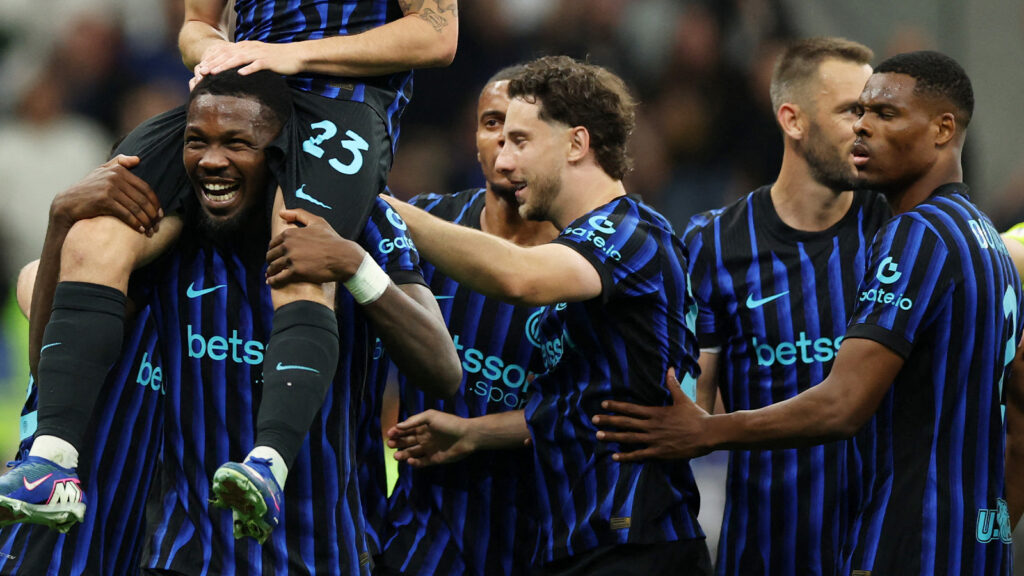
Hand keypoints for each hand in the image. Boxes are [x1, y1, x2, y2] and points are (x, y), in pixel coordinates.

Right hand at [50, 155, 161, 235]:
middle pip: (142, 198)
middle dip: (152, 214)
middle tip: (157, 225)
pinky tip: (140, 230)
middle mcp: (115, 177)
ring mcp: (109, 188)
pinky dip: (136, 224)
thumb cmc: (88, 189)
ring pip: (136, 207)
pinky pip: (126, 214)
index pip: (145, 188)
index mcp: (118, 170)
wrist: (67, 203)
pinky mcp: (104, 200)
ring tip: (150, 230)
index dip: (155, 202)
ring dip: (146, 221)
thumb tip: (138, 159)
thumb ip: (118, 163)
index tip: (160, 213)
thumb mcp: (101, 171)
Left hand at [194, 41, 299, 81]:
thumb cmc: (276, 59)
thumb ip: (246, 59)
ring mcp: (259, 54)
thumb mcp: (257, 56)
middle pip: (228, 54)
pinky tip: (240, 74)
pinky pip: (256, 65)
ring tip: (214, 72)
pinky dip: (248, 69)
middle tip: (202, 71)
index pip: (225, 52)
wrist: (295, 56)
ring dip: (225, 65)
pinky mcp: (268, 61)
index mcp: (246, 47)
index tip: (202, 67)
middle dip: (214, 62)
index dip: (213, 59)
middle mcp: (250, 48)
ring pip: (238, 59)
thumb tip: (234, 68)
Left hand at [266, 209, 364, 286]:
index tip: (276, 255)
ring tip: (271, 275)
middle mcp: (288, 245)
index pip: (273, 243)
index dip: (273, 250)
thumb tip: (281, 213)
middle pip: (271, 255)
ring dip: (270, 272)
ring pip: (273, 267)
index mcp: (290, 233)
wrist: (343, 257)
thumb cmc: (332, 239)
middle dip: (271, 261)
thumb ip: (298, 214)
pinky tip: (272, 282)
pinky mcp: (296, 272)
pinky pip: (279, 278)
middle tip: (273, 266)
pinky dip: (273, 281)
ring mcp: (291, 259)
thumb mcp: (317, 222)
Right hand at [386, 409, 475, 466]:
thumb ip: (414, 421)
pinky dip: (414, 463)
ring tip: (396, 456)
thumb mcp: (430, 416)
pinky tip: (410, 460)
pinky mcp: (434, 459)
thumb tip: (398, 426)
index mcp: (423, 426)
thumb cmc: (448, 423)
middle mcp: (424, 438)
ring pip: (412, 453)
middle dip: (398, 443)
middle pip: (407, 441)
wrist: (466, 436)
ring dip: (403, 454)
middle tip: (390, 445)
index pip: (406, 430)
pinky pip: (421, 462)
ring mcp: (429, 449)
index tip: (389, 434)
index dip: (397, 432)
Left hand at [592, 368, 711, 461]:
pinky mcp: (660, 453)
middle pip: (626, 423)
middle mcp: (652, 426)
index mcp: (656, 412)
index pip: (631, 408)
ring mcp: (654, 440)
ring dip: (612, 437)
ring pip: (629, 438)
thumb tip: (670, 368)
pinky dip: (626, 456)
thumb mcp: (683, 398)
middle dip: (608, 421)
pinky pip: (639, 455)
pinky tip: (615, 457)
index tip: (603, 405)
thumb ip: (673, 384)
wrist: (708, 434)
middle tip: (593, 420)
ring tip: (598, 435)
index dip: (616, 406)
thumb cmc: (696, 416)